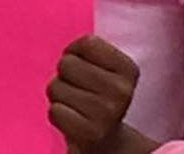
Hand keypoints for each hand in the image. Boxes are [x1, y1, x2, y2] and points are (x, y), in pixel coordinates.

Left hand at [47, 35, 139, 153]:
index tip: (86, 67)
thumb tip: (69, 51)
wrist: (108, 141)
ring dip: (59, 95)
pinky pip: (54, 111)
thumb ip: (86, 48)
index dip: (76, 51)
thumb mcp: (101, 65)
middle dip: (65, 75)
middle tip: (80, 90)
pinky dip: (58, 115)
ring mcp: (108, 113)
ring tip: (77, 106)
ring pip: (55, 87)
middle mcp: (122, 91)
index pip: (88, 43)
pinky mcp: (91, 133)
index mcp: (129, 69)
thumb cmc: (96, 94)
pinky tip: (74, 121)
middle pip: (66, 64)